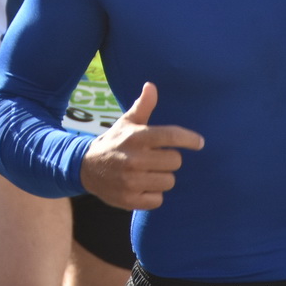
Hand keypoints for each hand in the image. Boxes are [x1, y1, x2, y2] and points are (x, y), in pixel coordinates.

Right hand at [78, 82, 204, 210]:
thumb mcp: (126, 122)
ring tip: (147, 173)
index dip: (189, 139)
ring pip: (169, 181)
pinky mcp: (129, 199)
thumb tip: (151, 86)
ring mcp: (131, 181)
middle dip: (169, 160)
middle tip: (156, 159)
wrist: (86, 168)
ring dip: (162, 178)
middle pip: (175, 161)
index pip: (171, 136)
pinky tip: (141, 186)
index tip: (199, 142)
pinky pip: (158, 199)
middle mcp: (134, 159)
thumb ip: (143, 105)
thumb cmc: (114, 142)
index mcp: (136, 137)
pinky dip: (153, 194)